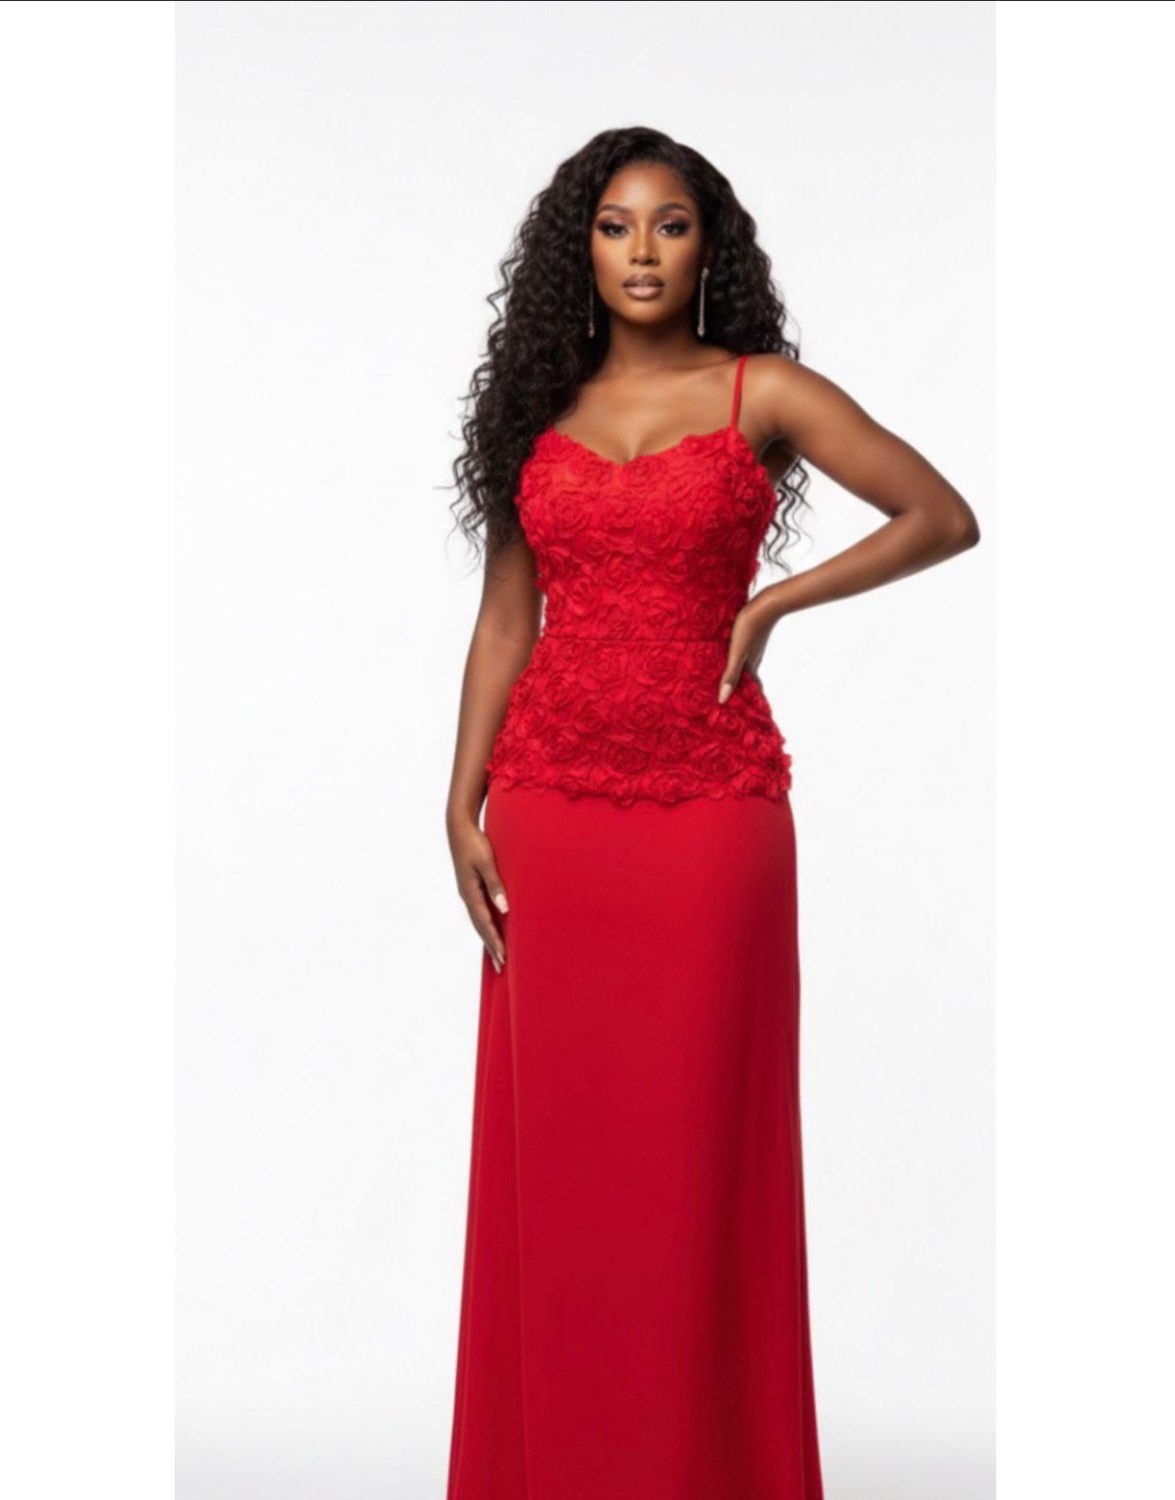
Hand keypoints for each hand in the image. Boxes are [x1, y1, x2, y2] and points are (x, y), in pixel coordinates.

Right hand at [448, 815, 508, 973]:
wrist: (459, 828)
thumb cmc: (475, 843)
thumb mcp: (487, 863)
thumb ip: (495, 886)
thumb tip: (504, 909)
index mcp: (470, 893)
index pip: (484, 923)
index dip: (495, 941)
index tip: (503, 957)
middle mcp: (467, 896)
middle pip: (480, 927)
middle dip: (492, 946)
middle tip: (501, 967)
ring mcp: (468, 892)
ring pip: (479, 921)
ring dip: (488, 938)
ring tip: (498, 955)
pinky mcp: (470, 886)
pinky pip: (479, 911)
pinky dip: (486, 924)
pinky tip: (492, 928)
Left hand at [717, 598, 774, 703]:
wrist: (767, 603)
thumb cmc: (750, 627)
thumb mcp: (737, 652)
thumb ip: (730, 674)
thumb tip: (723, 699)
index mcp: (751, 667)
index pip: (751, 691)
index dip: (747, 703)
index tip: (742, 716)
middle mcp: (753, 660)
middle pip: (746, 681)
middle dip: (739, 692)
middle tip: (729, 703)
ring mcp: (753, 650)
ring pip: (744, 668)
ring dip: (736, 677)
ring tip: (725, 684)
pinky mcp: (751, 638)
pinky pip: (742, 656)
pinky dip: (736, 663)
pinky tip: (729, 659)